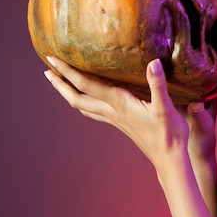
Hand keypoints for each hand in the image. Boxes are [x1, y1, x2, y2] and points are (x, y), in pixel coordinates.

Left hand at [43, 56, 213, 169]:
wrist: (168, 158)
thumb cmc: (169, 134)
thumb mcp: (165, 107)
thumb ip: (157, 84)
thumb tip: (154, 62)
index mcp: (120, 104)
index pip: (87, 85)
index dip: (68, 71)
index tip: (52, 58)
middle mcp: (113, 112)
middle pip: (77, 98)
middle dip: (61, 84)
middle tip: (47, 69)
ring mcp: (115, 120)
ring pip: (84, 107)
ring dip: (69, 94)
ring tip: (60, 82)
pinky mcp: (121, 124)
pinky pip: (95, 113)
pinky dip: (85, 103)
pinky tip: (88, 100)